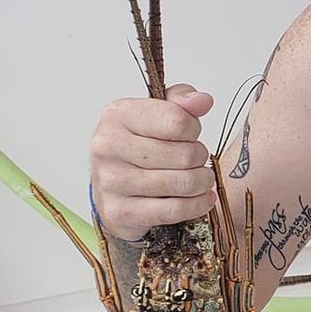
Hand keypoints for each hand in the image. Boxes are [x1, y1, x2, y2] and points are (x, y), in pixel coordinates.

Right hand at [89, 83, 217, 240]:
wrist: (112, 187)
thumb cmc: (140, 145)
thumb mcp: (158, 112)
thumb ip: (182, 101)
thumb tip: (202, 101)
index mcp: (117, 115)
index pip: (178, 121)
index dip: (194, 129)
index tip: (190, 134)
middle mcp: (108, 146)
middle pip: (184, 155)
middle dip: (200, 158)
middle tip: (194, 159)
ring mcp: (111, 181)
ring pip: (183, 183)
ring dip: (202, 182)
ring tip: (199, 178)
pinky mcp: (120, 211)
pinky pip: (175, 210)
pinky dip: (197, 205)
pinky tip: (200, 198)